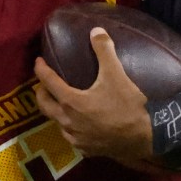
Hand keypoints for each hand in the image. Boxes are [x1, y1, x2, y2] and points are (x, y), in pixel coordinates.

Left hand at [34, 29, 154, 165]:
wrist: (142, 137)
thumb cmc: (126, 105)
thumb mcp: (116, 74)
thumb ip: (104, 51)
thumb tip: (96, 30)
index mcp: (70, 102)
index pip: (48, 82)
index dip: (41, 70)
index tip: (38, 62)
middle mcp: (67, 121)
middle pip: (44, 106)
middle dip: (41, 93)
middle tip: (43, 85)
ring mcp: (75, 138)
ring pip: (56, 123)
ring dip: (55, 111)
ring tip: (60, 103)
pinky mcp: (85, 150)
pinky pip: (71, 137)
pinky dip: (70, 127)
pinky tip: (77, 124)